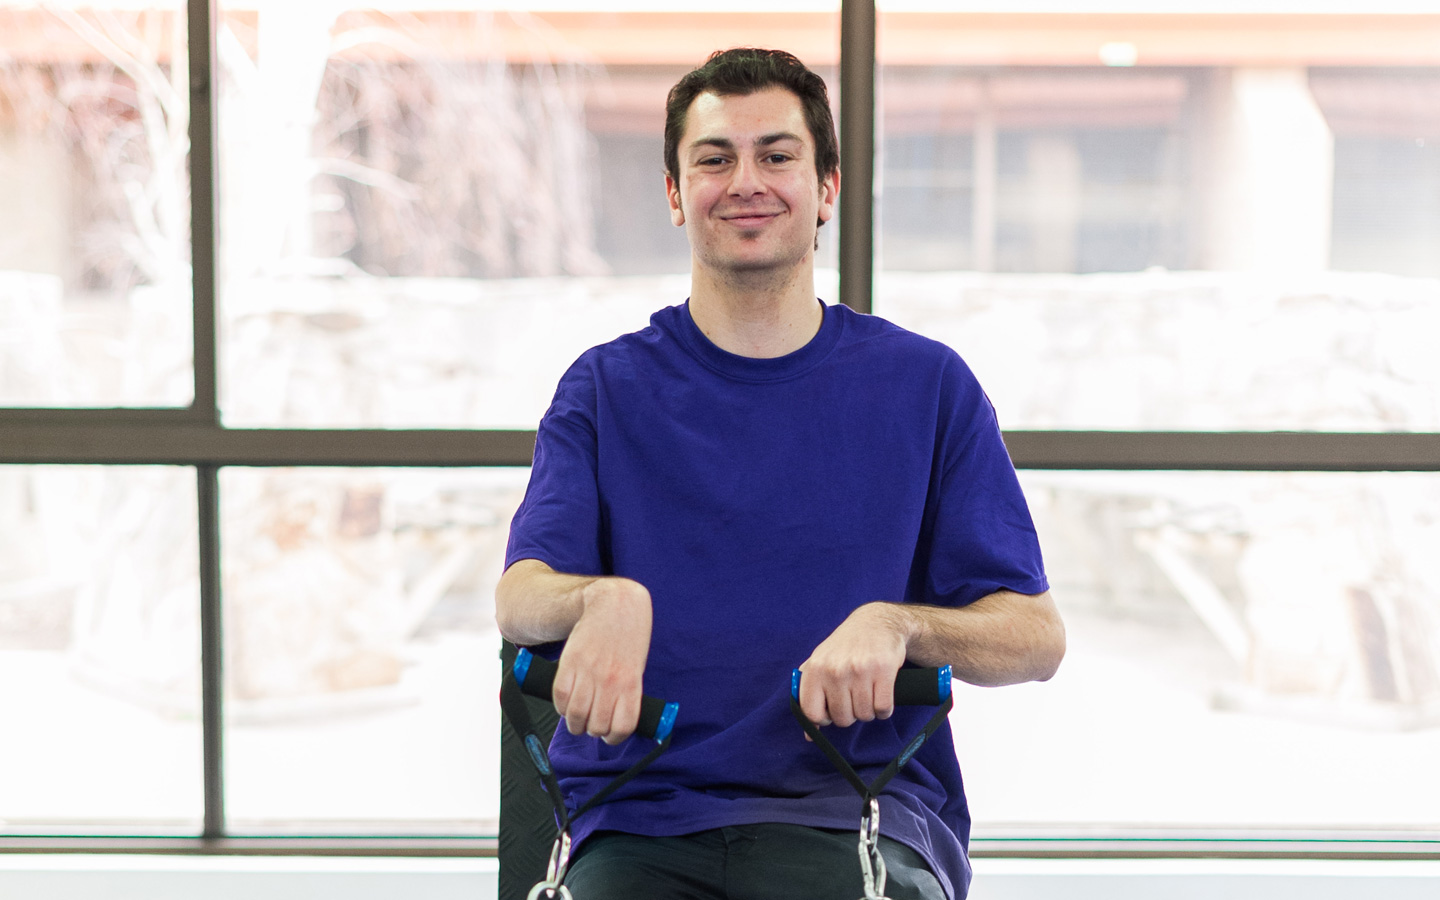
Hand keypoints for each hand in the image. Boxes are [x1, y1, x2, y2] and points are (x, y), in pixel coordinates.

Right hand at [551, 577, 651, 743]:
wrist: (612, 604)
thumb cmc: (627, 636)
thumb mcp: (636, 666)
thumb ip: (627, 693)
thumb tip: (616, 720)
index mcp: (630, 683)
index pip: (623, 726)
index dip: (614, 737)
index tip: (609, 735)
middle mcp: (610, 680)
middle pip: (597, 725)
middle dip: (592, 730)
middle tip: (591, 724)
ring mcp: (588, 672)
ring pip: (576, 715)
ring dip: (574, 723)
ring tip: (576, 720)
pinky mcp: (569, 663)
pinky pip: (560, 697)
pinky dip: (561, 707)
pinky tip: (566, 705)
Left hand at [797, 602, 911, 727]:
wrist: (876, 623)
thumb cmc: (845, 648)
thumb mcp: (820, 664)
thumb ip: (810, 697)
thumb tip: (809, 735)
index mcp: (815, 669)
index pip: (812, 713)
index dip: (824, 718)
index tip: (832, 710)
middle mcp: (835, 670)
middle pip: (842, 718)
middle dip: (851, 714)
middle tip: (854, 698)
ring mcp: (860, 670)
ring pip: (864, 715)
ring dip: (869, 711)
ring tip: (868, 694)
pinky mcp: (884, 670)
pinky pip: (883, 709)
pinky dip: (884, 709)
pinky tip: (881, 696)